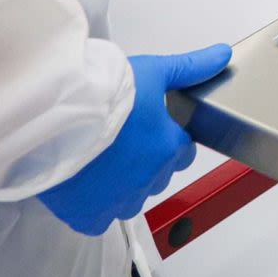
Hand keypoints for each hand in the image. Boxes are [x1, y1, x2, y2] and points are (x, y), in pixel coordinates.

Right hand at [36, 44, 232, 235]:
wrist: (55, 115)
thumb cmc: (103, 92)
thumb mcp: (153, 70)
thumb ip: (190, 68)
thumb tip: (222, 56)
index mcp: (168, 147)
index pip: (183, 150)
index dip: (168, 138)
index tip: (150, 128)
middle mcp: (149, 179)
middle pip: (158, 175)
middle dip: (146, 161)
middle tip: (122, 141)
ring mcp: (119, 200)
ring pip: (131, 199)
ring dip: (123, 185)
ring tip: (101, 159)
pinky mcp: (88, 215)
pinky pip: (100, 220)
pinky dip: (95, 207)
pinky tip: (86, 186)